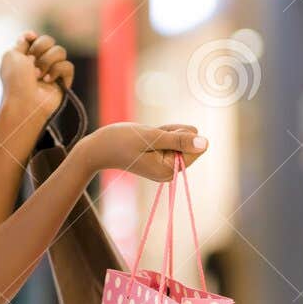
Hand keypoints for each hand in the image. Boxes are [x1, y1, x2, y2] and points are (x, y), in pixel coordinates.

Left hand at [0, 31, 72, 122]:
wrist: (24, 101)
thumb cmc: (15, 80)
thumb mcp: (11, 55)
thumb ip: (22, 41)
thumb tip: (32, 34)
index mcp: (26, 56)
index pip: (37, 38)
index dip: (33, 40)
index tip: (29, 43)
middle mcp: (39, 62)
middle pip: (49, 40)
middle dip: (40, 49)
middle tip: (31, 62)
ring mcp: (52, 71)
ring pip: (60, 51)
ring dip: (47, 61)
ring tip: (38, 76)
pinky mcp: (64, 80)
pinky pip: (68, 66)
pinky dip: (57, 71)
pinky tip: (48, 81)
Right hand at [79, 123, 206, 180]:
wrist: (97, 148)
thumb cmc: (120, 141)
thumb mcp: (151, 137)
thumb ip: (179, 140)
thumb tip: (206, 143)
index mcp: (168, 171)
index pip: (195, 148)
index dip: (180, 134)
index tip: (159, 135)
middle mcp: (169, 172)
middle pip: (188, 142)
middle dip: (171, 132)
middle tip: (149, 135)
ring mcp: (164, 165)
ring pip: (179, 138)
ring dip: (164, 131)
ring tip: (144, 135)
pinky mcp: (159, 158)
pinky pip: (170, 139)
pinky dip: (160, 133)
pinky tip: (145, 136)